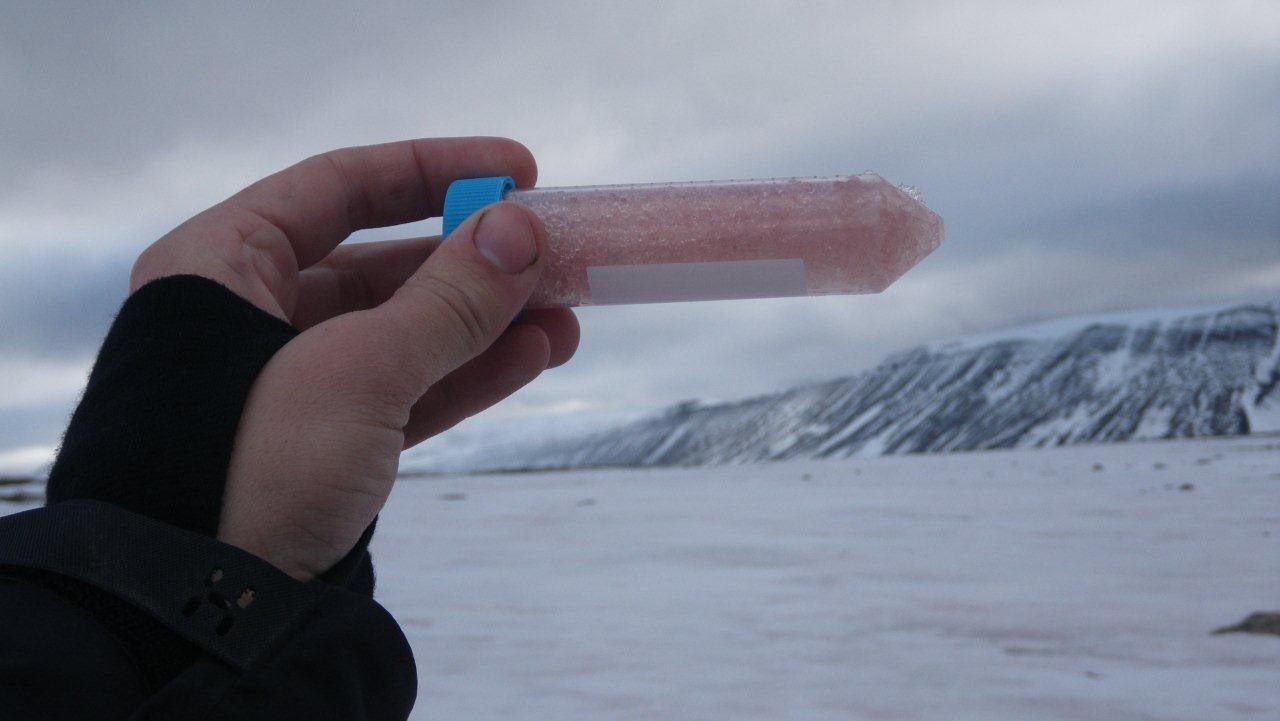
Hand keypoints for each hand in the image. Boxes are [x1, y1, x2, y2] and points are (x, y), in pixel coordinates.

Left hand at [130, 138, 578, 580]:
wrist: (201, 609)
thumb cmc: (249, 464)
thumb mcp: (357, 371)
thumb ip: (448, 300)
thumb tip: (523, 230)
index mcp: (220, 267)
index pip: (338, 187)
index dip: (433, 171)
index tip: (518, 170)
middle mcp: (251, 316)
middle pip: (381, 262)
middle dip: (475, 262)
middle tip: (556, 254)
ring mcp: (292, 384)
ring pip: (405, 332)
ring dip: (487, 322)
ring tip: (567, 313)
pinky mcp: (328, 444)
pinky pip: (408, 391)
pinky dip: (469, 374)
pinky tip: (534, 355)